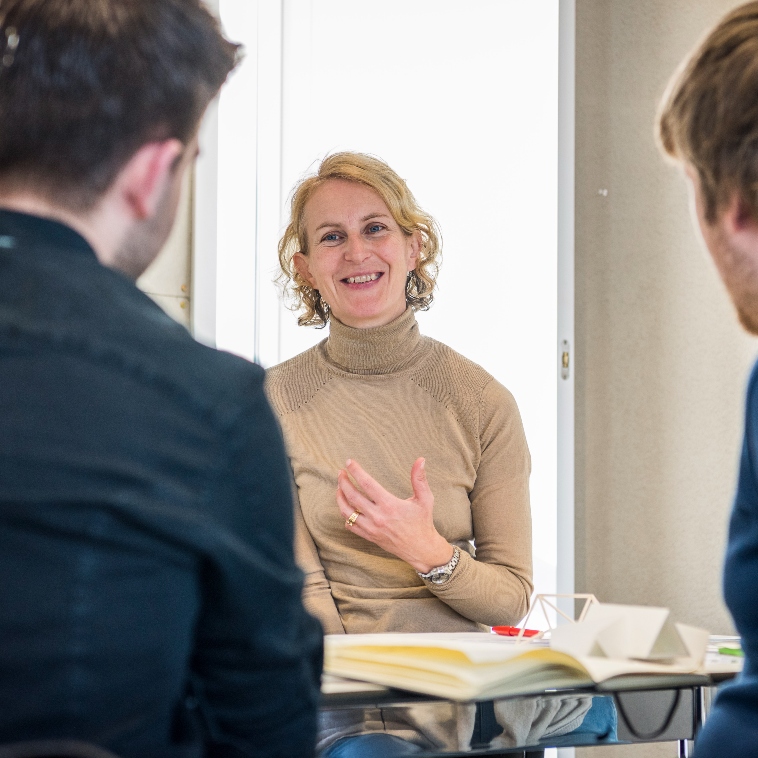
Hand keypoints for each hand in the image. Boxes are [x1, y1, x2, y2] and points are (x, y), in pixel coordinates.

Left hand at [337, 457, 453, 573]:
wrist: (420, 549)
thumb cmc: (423, 522)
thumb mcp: (425, 499)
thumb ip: (420, 479)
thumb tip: (421, 460)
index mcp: (389, 505)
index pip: (367, 484)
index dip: (356, 471)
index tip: (349, 462)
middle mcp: (377, 517)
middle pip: (353, 496)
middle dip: (343, 482)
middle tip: (340, 472)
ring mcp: (371, 528)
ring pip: (347, 512)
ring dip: (340, 498)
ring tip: (339, 487)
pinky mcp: (369, 537)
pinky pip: (351, 526)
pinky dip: (345, 516)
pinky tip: (346, 507)